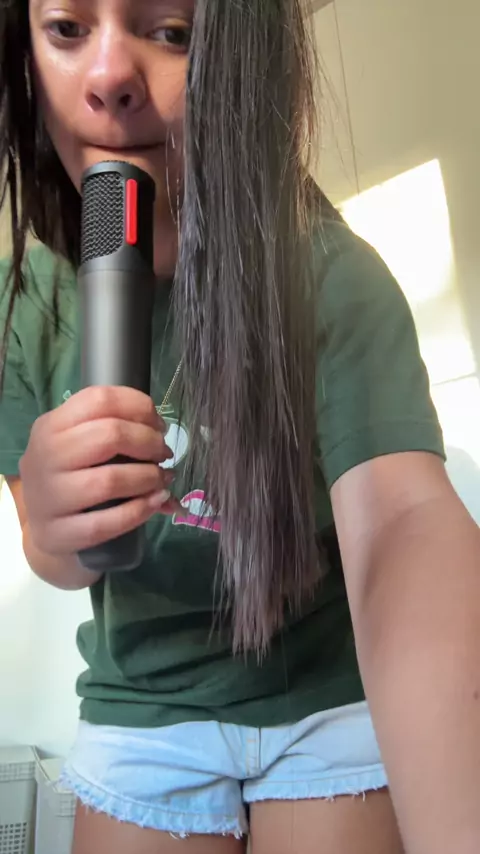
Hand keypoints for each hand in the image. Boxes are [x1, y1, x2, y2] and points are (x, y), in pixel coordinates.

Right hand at [19, 386, 179, 555]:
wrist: (40, 526)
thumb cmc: (69, 474)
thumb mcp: (78, 445)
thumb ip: (118, 433)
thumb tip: (167, 444)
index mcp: (51, 425)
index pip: (99, 400)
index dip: (140, 408)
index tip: (159, 425)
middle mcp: (46, 457)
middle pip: (109, 435)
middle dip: (149, 442)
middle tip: (163, 454)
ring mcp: (50, 497)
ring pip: (110, 480)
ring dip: (148, 477)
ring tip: (162, 479)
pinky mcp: (58, 533)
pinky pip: (107, 522)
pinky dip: (139, 511)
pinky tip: (155, 502)